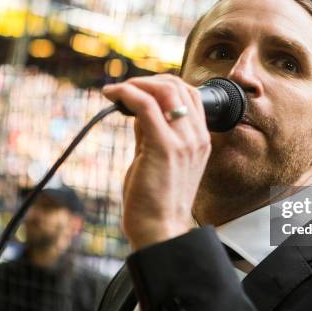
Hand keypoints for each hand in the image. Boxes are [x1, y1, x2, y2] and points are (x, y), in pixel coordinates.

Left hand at [102, 74, 210, 249]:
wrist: (160, 230)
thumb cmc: (155, 200)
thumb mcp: (158, 158)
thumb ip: (151, 132)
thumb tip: (137, 109)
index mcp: (200, 140)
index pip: (190, 94)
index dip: (163, 84)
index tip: (139, 89)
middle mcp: (196, 137)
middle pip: (178, 86)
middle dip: (148, 80)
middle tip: (124, 88)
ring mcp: (183, 142)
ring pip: (164, 91)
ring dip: (136, 84)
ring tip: (115, 91)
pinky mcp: (164, 147)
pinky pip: (146, 107)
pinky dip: (127, 94)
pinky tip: (112, 96)